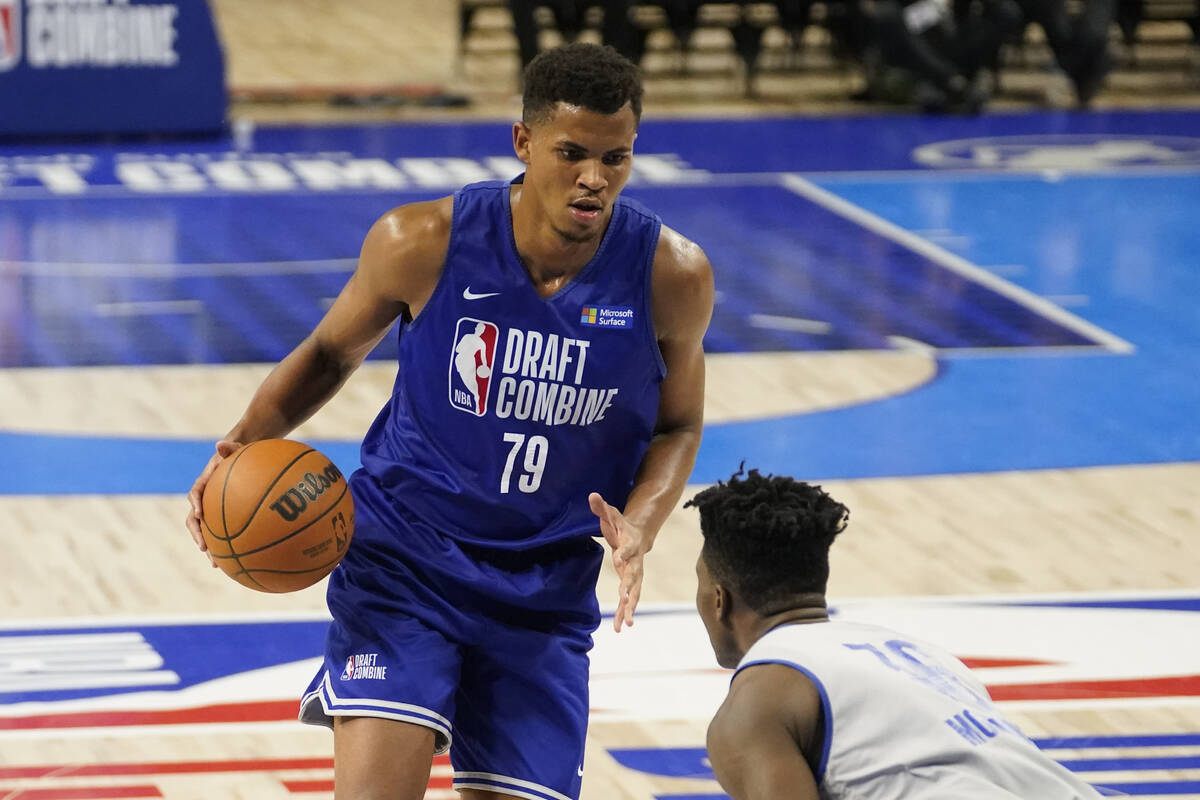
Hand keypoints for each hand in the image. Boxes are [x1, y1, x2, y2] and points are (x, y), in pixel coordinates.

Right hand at [185, 440, 240, 566]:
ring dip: (209, 547)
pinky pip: (222, 533)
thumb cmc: (239, 453)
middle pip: (194, 520)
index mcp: (204, 483)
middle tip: (204, 548)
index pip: (195, 493)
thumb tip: (220, 443)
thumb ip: (229, 446)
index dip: (195, 504)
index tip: (199, 514)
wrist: (241, 459)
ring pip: (206, 531)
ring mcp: (212, 510)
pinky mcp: (221, 517)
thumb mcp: (236, 448)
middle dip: (198, 535)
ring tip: (216, 564)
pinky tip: (236, 561)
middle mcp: (204, 499)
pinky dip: (226, 547)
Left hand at [589, 492, 647, 632]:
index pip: (627, 549)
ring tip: (626, 625)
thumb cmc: (622, 525)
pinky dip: (625, 613)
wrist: (640, 535)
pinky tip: (621, 628)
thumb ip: (602, 507)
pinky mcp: (631, 584)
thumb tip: (591, 494)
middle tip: (625, 599)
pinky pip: (629, 601)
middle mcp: (635, 563)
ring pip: (634, 594)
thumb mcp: (611, 514)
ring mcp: (635, 575)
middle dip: (630, 588)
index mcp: (630, 545)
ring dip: (630, 609)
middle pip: (634, 577)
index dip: (624, 553)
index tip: (618, 558)